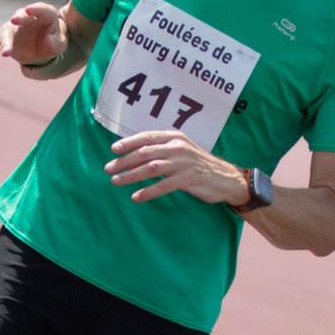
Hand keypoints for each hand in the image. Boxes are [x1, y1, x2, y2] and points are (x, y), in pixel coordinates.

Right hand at [0, 2, 64, 66]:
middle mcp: (27, 16)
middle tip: (14, 20)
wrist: (42, 48)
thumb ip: (54, 42)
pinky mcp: (5, 36)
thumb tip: (48, 41)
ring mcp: (14, 25)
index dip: (36, 9)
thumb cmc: (53, 42)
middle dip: (19, 17)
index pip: (42, 9)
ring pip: (7, 30)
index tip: (29, 10)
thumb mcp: (59, 44)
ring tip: (6, 53)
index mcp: (45, 14)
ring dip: (6, 41)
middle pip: (22, 15)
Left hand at [105, 130, 243, 204]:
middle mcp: (178, 147)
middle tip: (109, 169)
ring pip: (152, 168)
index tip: (113, 149)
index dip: (129, 142)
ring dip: (132, 175)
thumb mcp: (181, 150)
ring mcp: (183, 163)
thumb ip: (163, 149)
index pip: (147, 137)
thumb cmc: (199, 165)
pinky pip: (164, 185)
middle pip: (146, 153)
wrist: (225, 178)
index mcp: (174, 137)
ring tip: (116, 181)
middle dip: (125, 161)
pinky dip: (149, 191)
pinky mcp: (188, 178)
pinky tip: (136, 197)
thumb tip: (136, 154)